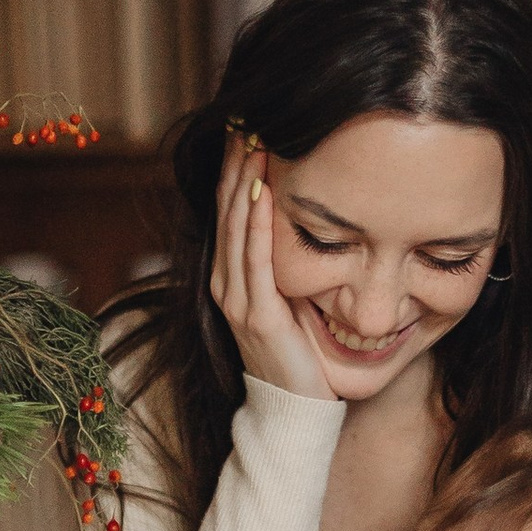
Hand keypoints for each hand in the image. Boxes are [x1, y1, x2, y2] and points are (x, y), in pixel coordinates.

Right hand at [210, 132, 332, 400]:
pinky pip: (254, 262)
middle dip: (236, 165)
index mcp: (232, 277)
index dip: (235, 169)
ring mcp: (237, 301)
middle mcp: (226, 285)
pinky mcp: (256, 318)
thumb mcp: (291, 296)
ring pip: (237, 229)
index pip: (231, 211)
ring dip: (244, 184)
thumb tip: (305, 216)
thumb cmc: (300, 352)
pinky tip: (263, 195)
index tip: (248, 129)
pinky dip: (257, 225)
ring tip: (251, 144)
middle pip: (228, 211)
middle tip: (246, 120)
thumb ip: (287, 262)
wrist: (296, 409)